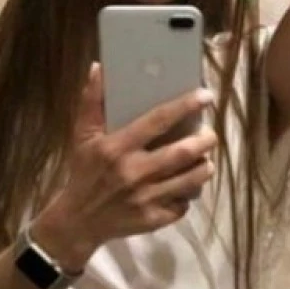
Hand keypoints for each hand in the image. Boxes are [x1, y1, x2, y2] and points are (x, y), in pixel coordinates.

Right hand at [33, 64, 216, 269]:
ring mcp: (146, 198)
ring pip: (190, 180)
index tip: (205, 96)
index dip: (185, 106)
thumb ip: (92, 102)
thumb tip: (99, 68)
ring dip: (204, 167)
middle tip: (211, 134)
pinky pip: (182, 205)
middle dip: (204, 140)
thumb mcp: (82, 136)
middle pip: (182, 152)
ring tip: (205, 159)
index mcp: (117, 147)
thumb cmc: (84, 173)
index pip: (158, 120)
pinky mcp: (153, 219)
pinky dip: (189, 194)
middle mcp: (134, 172)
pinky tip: (187, 186)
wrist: (78, 220)